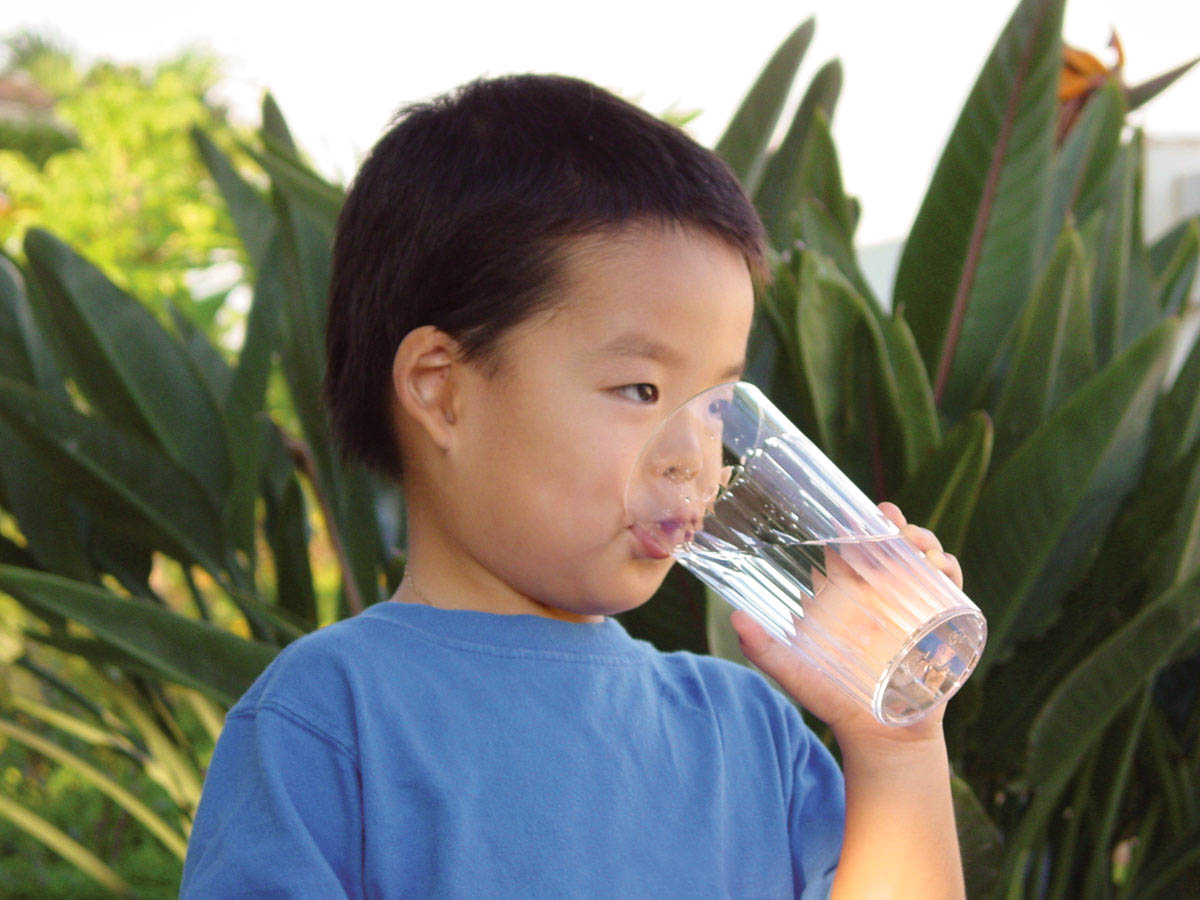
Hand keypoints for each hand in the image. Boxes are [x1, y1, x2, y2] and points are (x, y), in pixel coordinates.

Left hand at [729, 501, 962, 748]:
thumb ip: (764, 649)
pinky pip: (952, 589)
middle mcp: (881, 595)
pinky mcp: (939, 625)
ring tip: (921, 549)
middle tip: (896, 525)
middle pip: (895, 545)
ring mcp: (912, 608)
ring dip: (927, 543)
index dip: (862, 523)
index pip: (856, 546)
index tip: (867, 512)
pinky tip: (943, 568)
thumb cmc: (834, 702)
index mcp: (848, 594)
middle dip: (901, 526)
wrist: (881, 738)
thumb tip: (735, 619)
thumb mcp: (795, 673)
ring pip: (925, 559)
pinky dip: (951, 570)